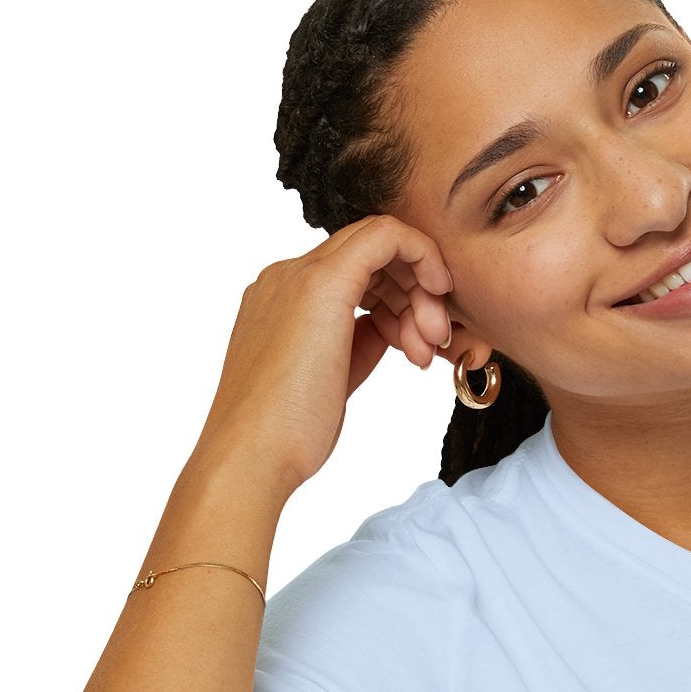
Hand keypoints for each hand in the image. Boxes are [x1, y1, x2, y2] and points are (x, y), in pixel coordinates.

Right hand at [189, 213, 453, 504]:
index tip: (419, 339)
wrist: (252, 454)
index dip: (398, 298)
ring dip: (420, 292)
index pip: (355, 272)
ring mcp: (299, 276)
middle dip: (415, 293)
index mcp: (283, 299)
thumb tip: (390, 328)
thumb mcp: (333, 377)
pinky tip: (438, 294)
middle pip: (370, 256)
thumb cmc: (287, 434)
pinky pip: (385, 237)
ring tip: (426, 349)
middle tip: (433, 343)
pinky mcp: (321, 284)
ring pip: (380, 245)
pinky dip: (422, 257)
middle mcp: (286, 277)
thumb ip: (358, 343)